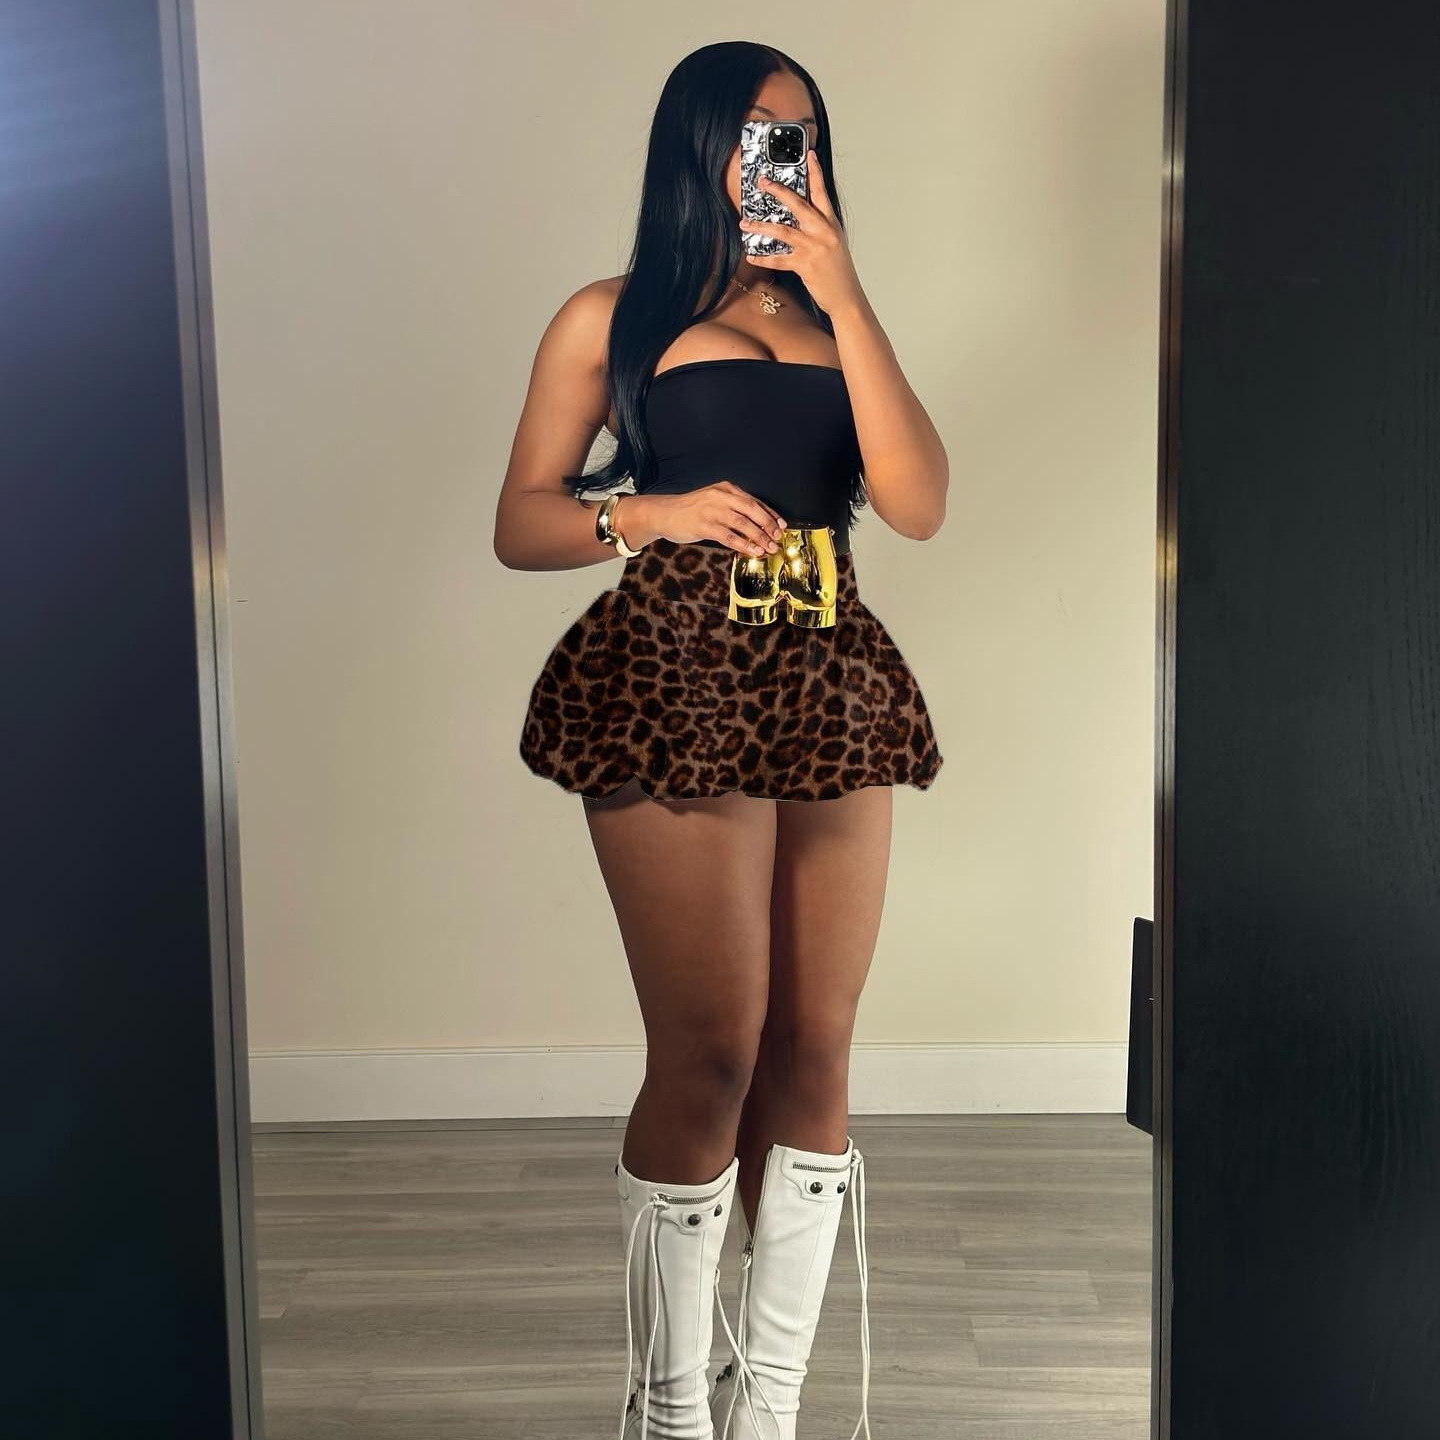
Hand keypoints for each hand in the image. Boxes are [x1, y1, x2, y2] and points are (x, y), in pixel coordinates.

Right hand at [622, 485, 786, 556]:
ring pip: (743, 523)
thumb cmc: (690, 510)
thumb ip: (733, 508)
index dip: (770, 514)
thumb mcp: (713, 501)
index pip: (754, 501)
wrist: (663, 513)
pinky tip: (753, 551)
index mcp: (726, 489)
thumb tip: (756, 524)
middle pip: (752, 510)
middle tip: (777, 537)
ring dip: (759, 537)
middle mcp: (720, 496)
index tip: (781, 526)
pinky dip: (743, 544)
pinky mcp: (704, 525)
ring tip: (769, 548)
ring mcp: (712, 510)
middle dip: (768, 525)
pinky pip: (729, 536)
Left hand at [739, 149, 863, 316]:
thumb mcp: (834, 246)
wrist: (847, 298)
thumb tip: (801, 221)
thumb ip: (820, 231)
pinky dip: (763, 259)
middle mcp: (823, 233)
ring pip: (783, 231)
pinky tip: (751, 257)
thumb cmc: (839, 273)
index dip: (816, 173)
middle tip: (763, 182)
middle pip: (798, 205)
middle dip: (778, 191)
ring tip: (745, 222)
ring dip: (761, 226)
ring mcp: (814, 248)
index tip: (809, 155)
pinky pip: (779, 259)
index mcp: (831, 225)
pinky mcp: (805, 265)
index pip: (822, 193)